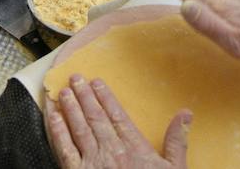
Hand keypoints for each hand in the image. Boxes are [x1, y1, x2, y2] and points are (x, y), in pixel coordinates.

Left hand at [46, 75, 189, 168]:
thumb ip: (177, 141)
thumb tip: (185, 114)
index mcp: (134, 147)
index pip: (116, 115)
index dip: (105, 97)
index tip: (97, 82)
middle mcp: (111, 151)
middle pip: (95, 117)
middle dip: (84, 96)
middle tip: (76, 78)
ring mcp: (93, 162)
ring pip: (79, 129)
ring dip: (71, 108)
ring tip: (64, 92)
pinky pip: (64, 149)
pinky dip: (58, 132)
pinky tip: (53, 118)